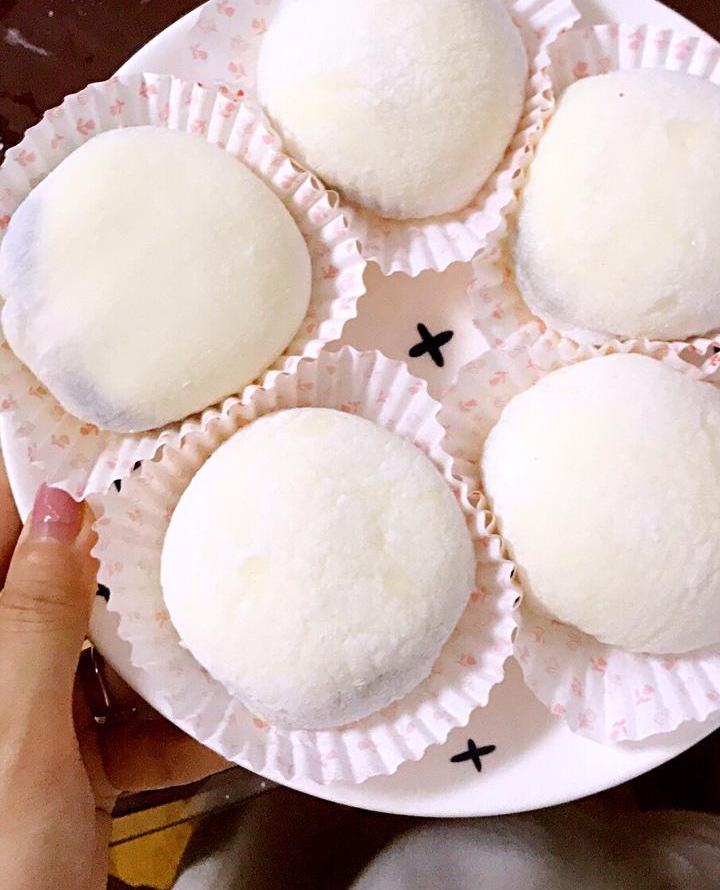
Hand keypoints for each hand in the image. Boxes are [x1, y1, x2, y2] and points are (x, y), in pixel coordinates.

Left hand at [0, 468, 223, 889]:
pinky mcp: (63, 770)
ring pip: (97, 651)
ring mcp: (23, 724)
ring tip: (215, 618)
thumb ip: (37, 618)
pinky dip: (171, 725)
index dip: (43, 477)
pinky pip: (123, 722)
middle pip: (55, 589)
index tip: (105, 434)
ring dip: (160, 646)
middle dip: (124, 558)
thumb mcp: (18, 735)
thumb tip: (61, 511)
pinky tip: (216, 725)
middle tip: (185, 512)